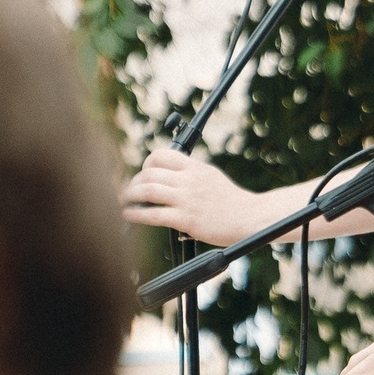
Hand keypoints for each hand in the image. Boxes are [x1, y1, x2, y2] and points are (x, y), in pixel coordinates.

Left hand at [121, 148, 261, 246]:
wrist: (251, 218)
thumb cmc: (232, 202)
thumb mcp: (212, 177)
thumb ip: (191, 174)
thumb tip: (169, 177)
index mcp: (196, 168)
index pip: (161, 155)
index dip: (146, 164)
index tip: (143, 175)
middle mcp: (189, 180)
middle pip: (149, 173)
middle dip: (133, 183)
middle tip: (128, 192)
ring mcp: (187, 199)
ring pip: (146, 191)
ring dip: (128, 196)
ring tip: (123, 202)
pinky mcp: (186, 219)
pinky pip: (152, 214)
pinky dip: (135, 214)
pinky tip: (129, 216)